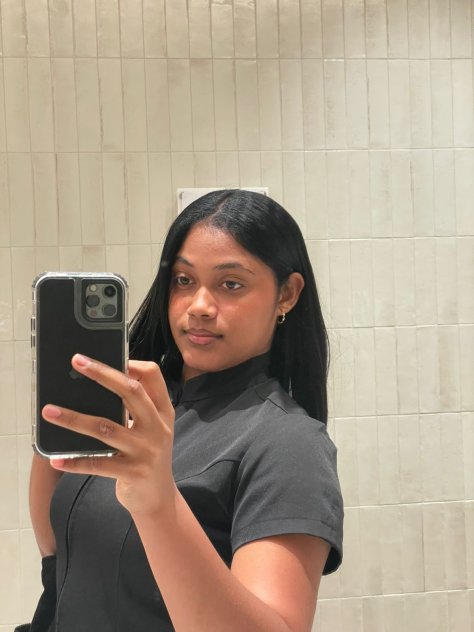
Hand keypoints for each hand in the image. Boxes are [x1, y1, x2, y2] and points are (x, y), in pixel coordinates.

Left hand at [42, 354, 177, 517]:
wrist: (159, 498)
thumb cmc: (148, 456)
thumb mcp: (152, 428)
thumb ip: (137, 407)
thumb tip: (103, 382)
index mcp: (163, 411)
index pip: (152, 376)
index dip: (131, 363)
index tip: (107, 357)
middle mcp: (157, 427)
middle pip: (131, 392)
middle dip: (102, 374)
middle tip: (77, 362)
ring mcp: (146, 450)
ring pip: (105, 427)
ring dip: (74, 419)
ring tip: (50, 411)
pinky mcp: (132, 472)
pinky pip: (98, 464)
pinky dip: (74, 461)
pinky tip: (56, 458)